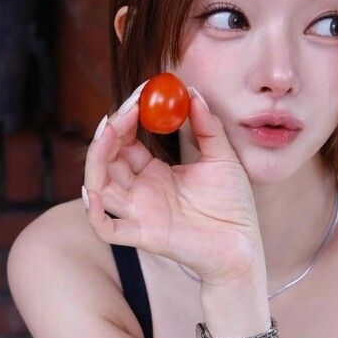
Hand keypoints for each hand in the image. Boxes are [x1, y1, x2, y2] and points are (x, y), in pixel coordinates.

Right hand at [82, 81, 264, 286]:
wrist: (244, 245)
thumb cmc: (233, 205)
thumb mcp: (222, 158)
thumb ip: (207, 127)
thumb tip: (193, 93)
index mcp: (154, 173)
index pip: (127, 141)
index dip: (128, 116)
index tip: (143, 92)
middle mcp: (140, 191)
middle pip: (107, 159)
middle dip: (111, 131)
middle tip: (127, 108)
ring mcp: (139, 213)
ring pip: (100, 186)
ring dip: (97, 158)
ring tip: (109, 129)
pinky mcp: (144, 235)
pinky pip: (107, 229)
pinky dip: (94, 214)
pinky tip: (94, 192)